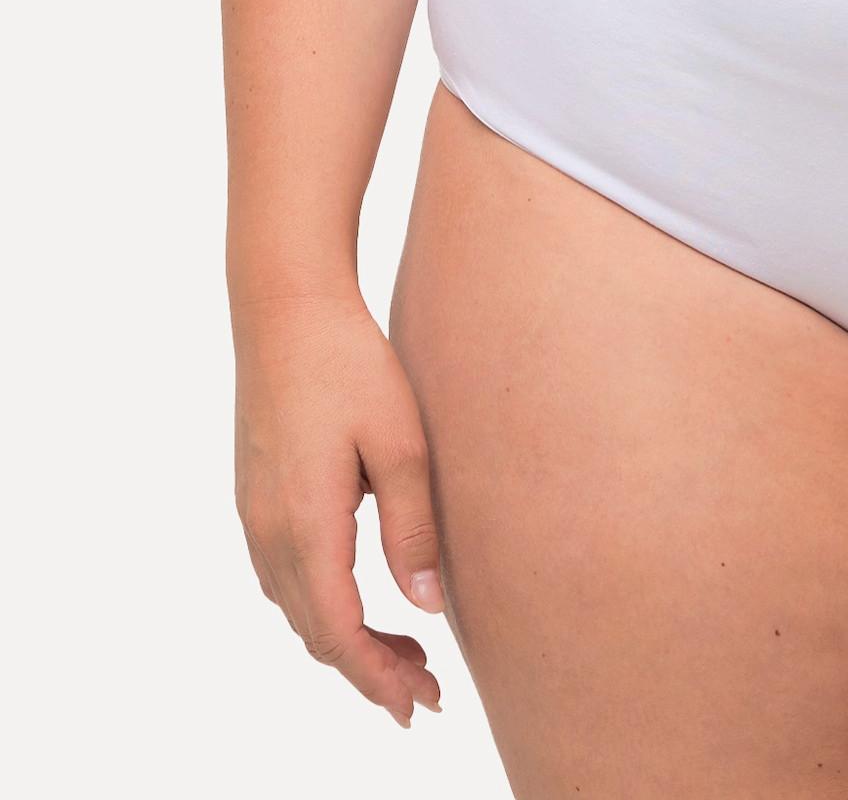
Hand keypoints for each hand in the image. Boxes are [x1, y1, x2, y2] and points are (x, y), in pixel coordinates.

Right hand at [232, 287, 446, 727]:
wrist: (285, 306)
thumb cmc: (351, 364)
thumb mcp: (401, 442)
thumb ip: (413, 528)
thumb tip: (428, 608)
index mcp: (306, 526)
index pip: (339, 634)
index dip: (378, 678)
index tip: (420, 706)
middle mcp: (269, 532)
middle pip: (316, 633)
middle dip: (370, 669)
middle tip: (427, 689)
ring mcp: (254, 515)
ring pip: (298, 609)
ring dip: (346, 639)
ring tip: (405, 651)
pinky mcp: (256, 496)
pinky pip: (285, 578)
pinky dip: (322, 605)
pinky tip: (360, 597)